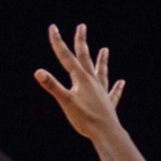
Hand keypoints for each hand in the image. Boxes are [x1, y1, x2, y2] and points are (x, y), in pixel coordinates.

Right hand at [35, 24, 125, 141]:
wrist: (106, 133)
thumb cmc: (85, 119)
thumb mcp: (65, 101)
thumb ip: (52, 86)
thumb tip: (38, 72)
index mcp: (81, 79)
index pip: (66, 57)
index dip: (58, 42)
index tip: (53, 27)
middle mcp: (93, 81)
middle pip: (85, 58)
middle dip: (81, 42)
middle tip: (81, 27)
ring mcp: (102, 92)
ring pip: (101, 72)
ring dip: (102, 61)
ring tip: (105, 50)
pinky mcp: (108, 104)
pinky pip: (113, 93)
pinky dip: (117, 88)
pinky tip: (121, 83)